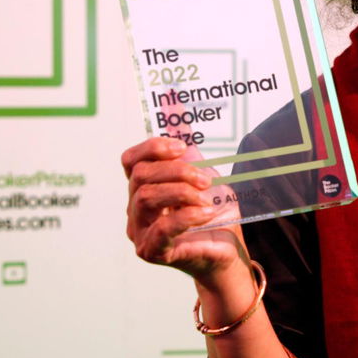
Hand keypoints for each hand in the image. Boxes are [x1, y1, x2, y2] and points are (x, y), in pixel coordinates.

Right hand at [121, 136, 243, 277]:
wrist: (226, 250)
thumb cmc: (211, 213)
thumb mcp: (203, 173)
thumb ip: (187, 144)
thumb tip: (173, 106)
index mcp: (142, 187)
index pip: (130, 160)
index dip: (153, 148)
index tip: (182, 147)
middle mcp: (134, 209)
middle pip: (140, 176)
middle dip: (176, 171)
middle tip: (205, 180)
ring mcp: (140, 232)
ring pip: (145, 198)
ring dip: (181, 192)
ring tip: (206, 198)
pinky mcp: (152, 252)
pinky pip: (161, 228)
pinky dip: (187, 216)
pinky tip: (206, 214)